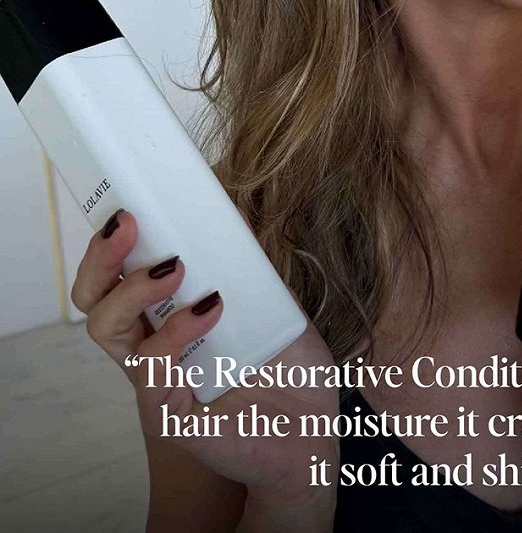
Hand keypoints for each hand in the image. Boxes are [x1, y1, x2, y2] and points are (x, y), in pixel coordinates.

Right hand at [71, 208, 338, 507]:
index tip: (130, 205)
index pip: (118, 276)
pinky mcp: (171, 415)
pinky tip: (210, 309)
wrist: (315, 427)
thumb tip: (234, 212)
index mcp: (169, 318)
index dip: (112, 243)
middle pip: (95, 299)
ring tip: (177, 267)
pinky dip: (175, 333)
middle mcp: (153, 346)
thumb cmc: (289, 366)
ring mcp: (157, 381)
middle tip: (131, 224)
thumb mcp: (272, 301)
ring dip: (135, 290)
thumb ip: (248, 264)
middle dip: (104, 257)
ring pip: (107, 330)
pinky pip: (151, 375)